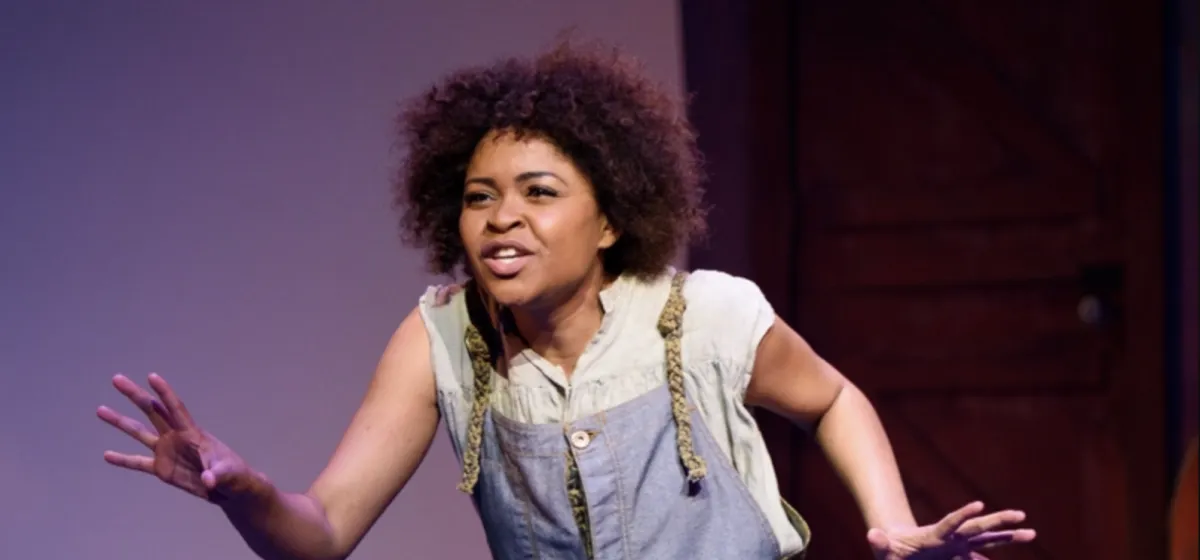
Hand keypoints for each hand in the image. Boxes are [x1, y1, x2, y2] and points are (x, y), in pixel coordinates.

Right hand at [97, 373, 263, 504]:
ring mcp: (167, 451)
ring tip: (100, 409)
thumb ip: (216, 474)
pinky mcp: (162, 469)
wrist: (228, 488)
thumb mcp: (227, 473)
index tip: (151, 376)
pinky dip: (123, 459)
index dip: (164, 392)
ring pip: (139, 432)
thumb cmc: (233, 475)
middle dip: (135, 395)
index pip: (175, 408)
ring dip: (120, 421)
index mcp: (192, 433)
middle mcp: (175, 436)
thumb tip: (208, 480)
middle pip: (152, 411)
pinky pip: (138, 462)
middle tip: (116, 379)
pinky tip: (106, 455)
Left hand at [867, 501, 1036, 559]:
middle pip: (978, 528)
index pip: (950, 523)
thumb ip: (878, 542)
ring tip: (1031, 532)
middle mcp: (951, 538)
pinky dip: (993, 557)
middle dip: (999, 522)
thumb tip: (871, 534)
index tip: (979, 504)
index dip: (962, 515)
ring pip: (987, 539)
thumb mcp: (882, 548)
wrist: (897, 548)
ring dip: (1008, 537)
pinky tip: (1012, 553)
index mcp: (933, 536)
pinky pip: (981, 556)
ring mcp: (958, 546)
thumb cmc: (890, 550)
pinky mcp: (960, 554)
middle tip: (1022, 516)